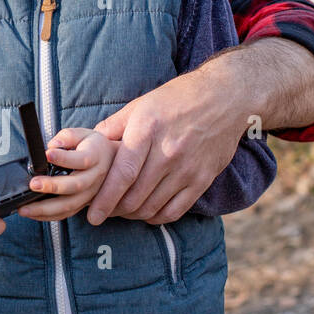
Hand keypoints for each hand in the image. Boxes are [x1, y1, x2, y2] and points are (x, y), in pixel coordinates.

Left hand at [19, 127, 118, 220]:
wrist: (112, 162)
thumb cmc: (93, 147)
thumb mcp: (84, 134)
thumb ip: (68, 137)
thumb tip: (53, 144)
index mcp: (96, 156)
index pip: (82, 159)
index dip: (64, 158)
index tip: (48, 154)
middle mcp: (95, 177)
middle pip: (76, 186)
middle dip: (53, 187)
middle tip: (33, 184)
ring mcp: (91, 194)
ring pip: (70, 205)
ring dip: (45, 209)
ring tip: (25, 208)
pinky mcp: (84, 204)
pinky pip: (66, 213)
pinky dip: (48, 216)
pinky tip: (32, 214)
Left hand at [85, 64, 248, 224]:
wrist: (226, 96)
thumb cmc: (178, 98)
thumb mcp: (141, 104)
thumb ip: (113, 126)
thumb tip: (87, 145)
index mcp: (147, 130)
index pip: (122, 174)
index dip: (104, 199)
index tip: (92, 215)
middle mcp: (168, 152)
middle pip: (135, 196)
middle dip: (114, 210)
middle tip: (104, 212)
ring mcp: (188, 168)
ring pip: (152, 207)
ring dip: (133, 215)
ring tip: (122, 211)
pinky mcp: (203, 179)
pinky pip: (176, 210)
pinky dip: (157, 217)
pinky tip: (148, 212)